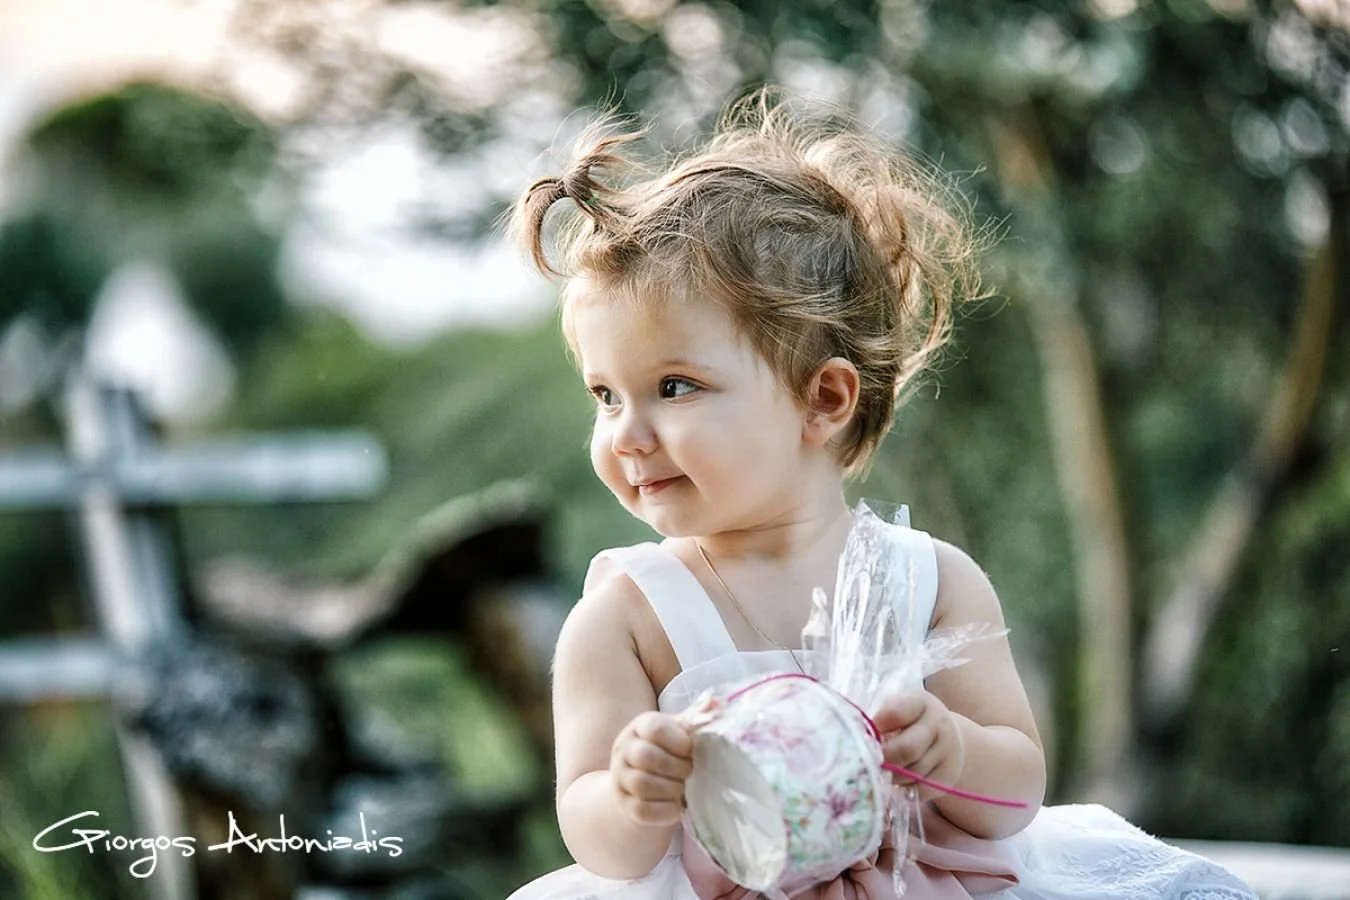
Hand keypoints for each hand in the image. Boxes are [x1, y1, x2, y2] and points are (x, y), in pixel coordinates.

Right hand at [610, 711, 693, 825]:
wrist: (642, 783)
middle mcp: (624, 749)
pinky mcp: (624, 804)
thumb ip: (697, 718)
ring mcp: (620, 777)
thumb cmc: (669, 752)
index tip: (692, 751)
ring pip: (642, 784)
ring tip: (685, 789)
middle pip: (646, 756)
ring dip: (671, 789)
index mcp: (640, 726)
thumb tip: (718, 703)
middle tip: (691, 772)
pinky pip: (642, 810)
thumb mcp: (680, 731)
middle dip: (676, 767)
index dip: (679, 741)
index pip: (655, 728)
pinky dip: (665, 811)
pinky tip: (678, 806)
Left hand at [872, 691, 964, 798]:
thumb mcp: (898, 710)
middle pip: (907, 749)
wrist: (948, 738)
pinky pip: (919, 789)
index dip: (876, 727)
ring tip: (886, 768)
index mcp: (921, 702)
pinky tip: (901, 778)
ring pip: (913, 772)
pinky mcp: (948, 776)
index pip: (895, 713)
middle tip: (872, 760)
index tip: (866, 734)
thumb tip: (857, 740)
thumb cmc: (909, 722)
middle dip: (885, 758)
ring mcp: (948, 751)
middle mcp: (939, 724)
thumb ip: (881, 720)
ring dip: (893, 775)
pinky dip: (904, 787)